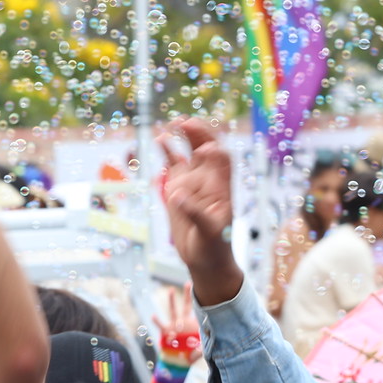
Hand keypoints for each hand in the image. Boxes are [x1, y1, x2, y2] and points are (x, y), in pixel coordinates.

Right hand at [154, 285, 202, 364]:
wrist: (177, 361)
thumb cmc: (189, 355)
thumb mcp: (199, 352)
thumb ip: (202, 348)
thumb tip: (206, 346)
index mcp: (193, 325)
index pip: (198, 312)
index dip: (202, 303)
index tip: (206, 291)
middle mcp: (184, 323)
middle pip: (186, 306)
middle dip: (188, 295)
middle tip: (189, 283)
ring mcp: (174, 326)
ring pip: (173, 311)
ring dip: (171, 301)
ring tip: (171, 290)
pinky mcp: (166, 331)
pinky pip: (160, 325)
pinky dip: (157, 320)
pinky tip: (153, 315)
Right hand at [161, 119, 242, 303]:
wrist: (206, 259)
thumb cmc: (214, 247)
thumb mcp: (208, 233)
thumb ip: (193, 212)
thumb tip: (176, 194)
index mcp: (221, 188)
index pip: (222, 160)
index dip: (214, 150)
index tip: (204, 148)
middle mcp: (209, 180)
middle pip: (206, 148)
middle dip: (198, 134)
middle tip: (184, 122)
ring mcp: (194, 183)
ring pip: (190, 152)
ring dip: (184, 137)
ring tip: (173, 124)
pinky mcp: (179, 189)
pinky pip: (174, 166)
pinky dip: (168, 153)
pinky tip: (160, 140)